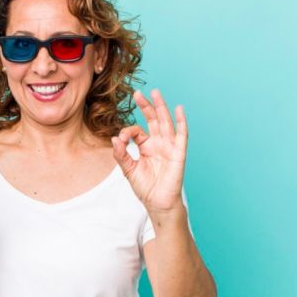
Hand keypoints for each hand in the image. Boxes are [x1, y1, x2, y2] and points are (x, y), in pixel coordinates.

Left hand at [111, 89, 187, 213]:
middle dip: (146, 106)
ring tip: (155, 93)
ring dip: (161, 108)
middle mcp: (159, 143)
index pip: (138, 131)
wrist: (158, 203)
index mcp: (147, 146)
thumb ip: (121, 154)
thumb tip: (115, 138)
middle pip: (153, 120)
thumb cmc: (146, 188)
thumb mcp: (128, 170)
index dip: (128, 131)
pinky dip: (181, 122)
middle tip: (138, 93)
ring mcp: (169, 147)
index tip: (121, 139)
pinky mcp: (178, 153)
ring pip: (166, 123)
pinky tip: (179, 109)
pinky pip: (182, 135)